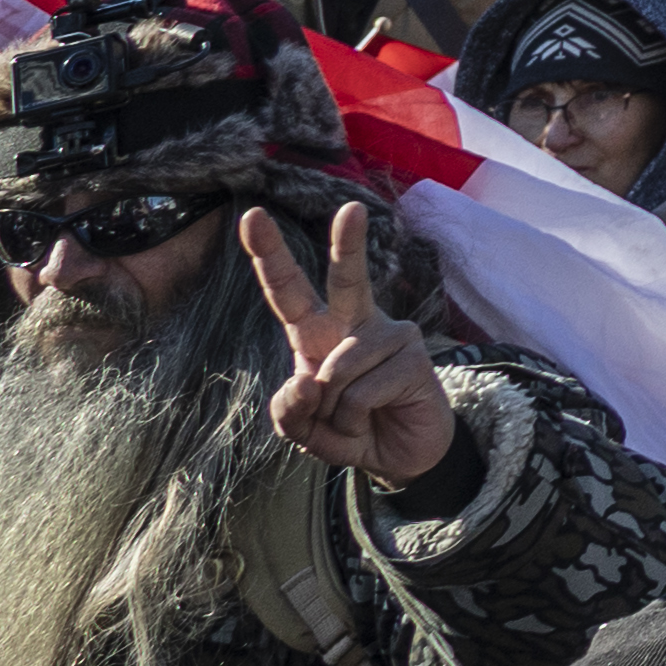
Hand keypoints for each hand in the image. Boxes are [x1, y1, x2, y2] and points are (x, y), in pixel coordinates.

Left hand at [241, 203, 456, 487]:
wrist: (400, 456)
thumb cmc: (349, 429)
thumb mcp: (303, 429)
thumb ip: (289, 409)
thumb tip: (305, 381)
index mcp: (318, 333)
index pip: (289, 292)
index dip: (269, 255)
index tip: (252, 216)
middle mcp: (355, 324)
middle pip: (347, 280)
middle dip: (348, 243)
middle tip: (351, 209)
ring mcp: (390, 335)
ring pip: (334, 372)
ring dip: (331, 414)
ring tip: (351, 421)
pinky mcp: (414, 357)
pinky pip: (359, 395)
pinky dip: (352, 422)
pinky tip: (372, 420)